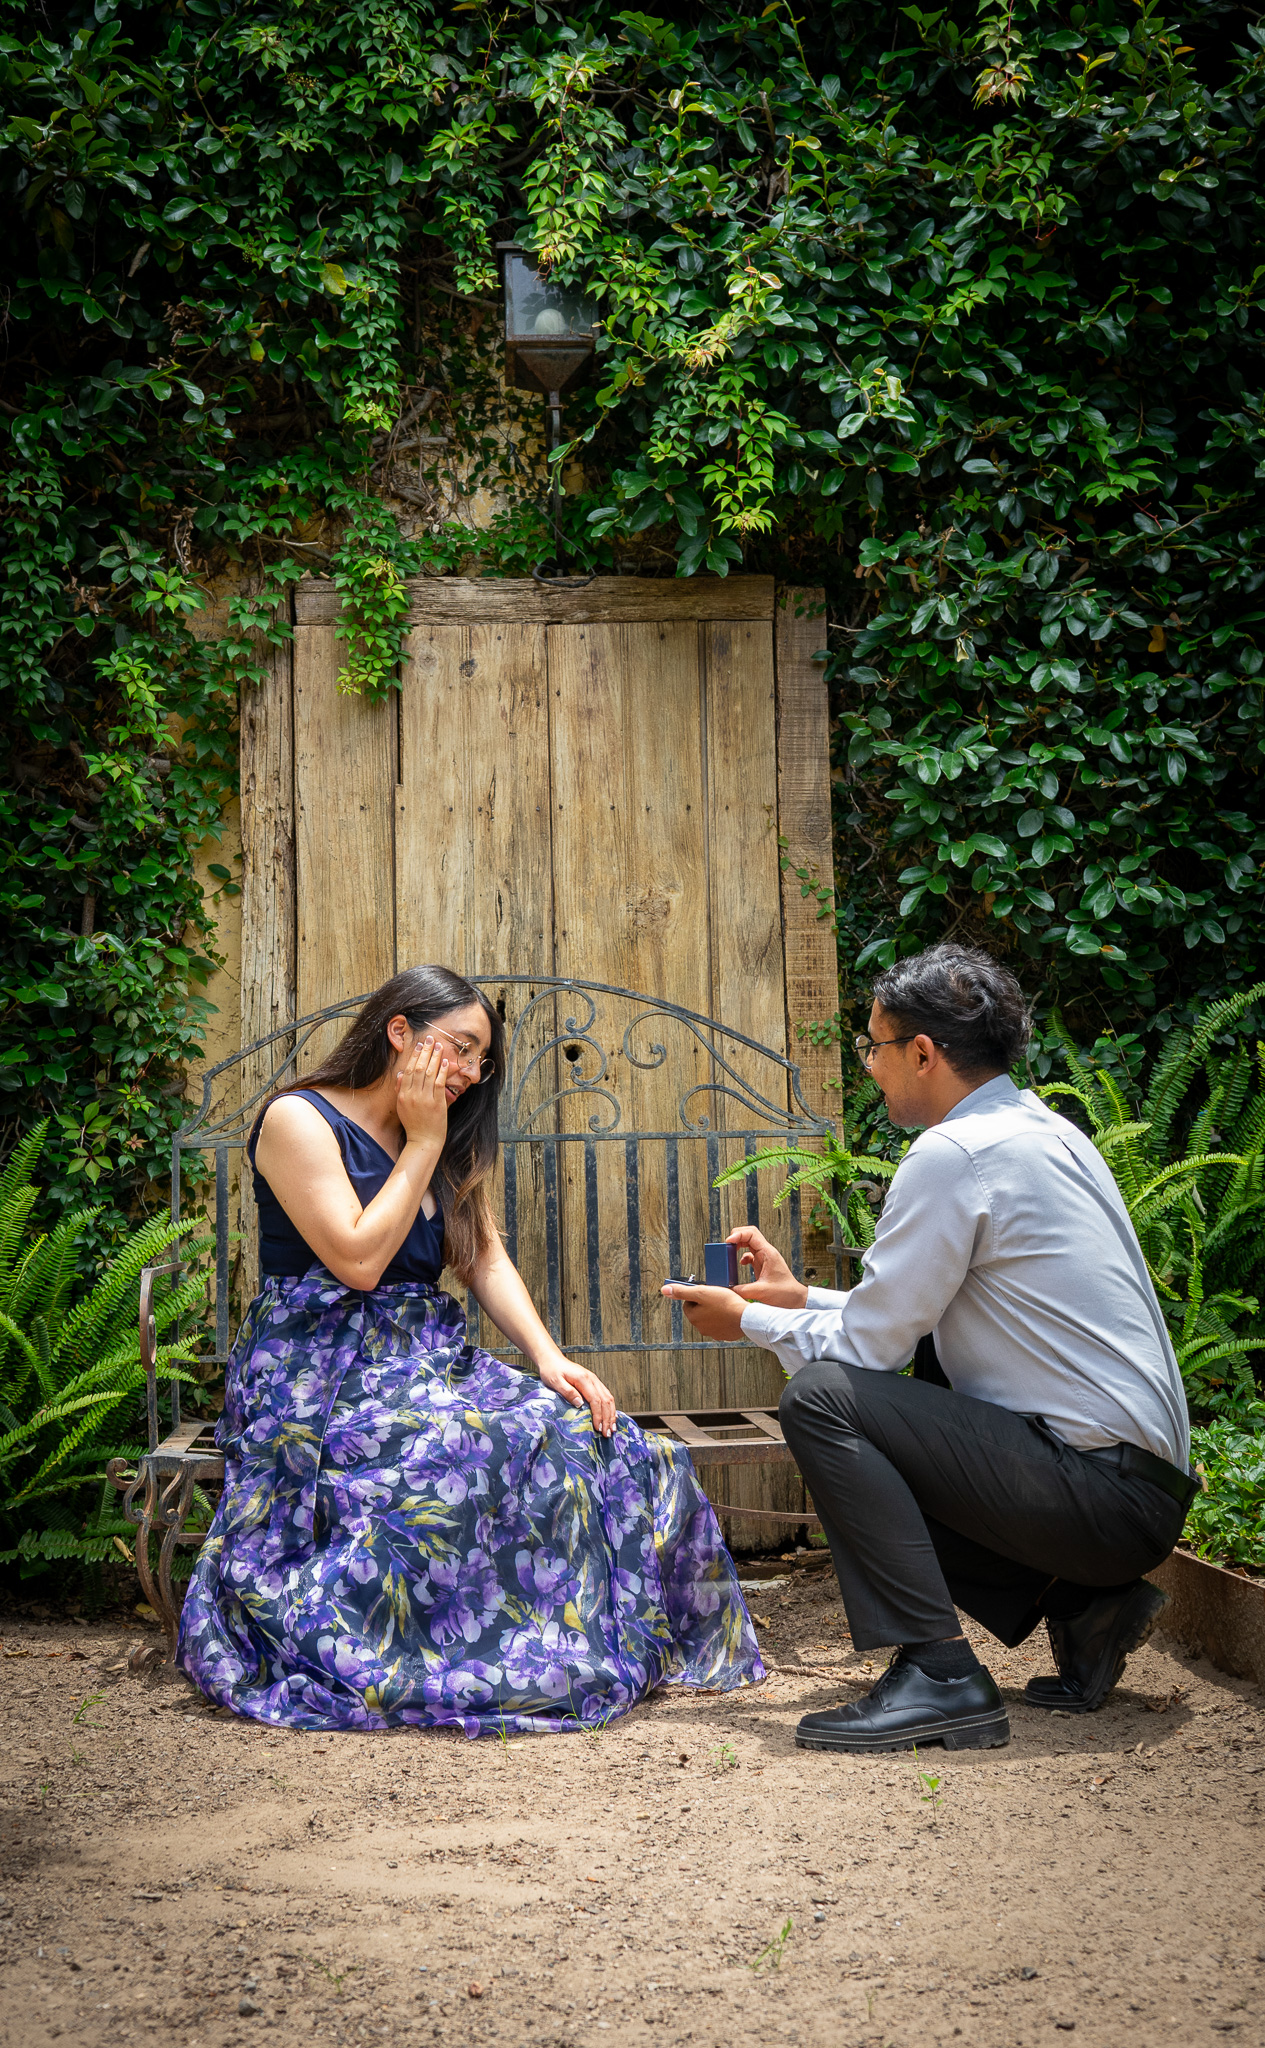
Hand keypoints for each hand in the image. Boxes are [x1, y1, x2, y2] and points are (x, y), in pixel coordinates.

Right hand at [395, 1034, 448, 1149]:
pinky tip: (445, 1061)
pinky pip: (439, 1083)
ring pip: (429, 1073)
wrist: (424, 1140)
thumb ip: (401, 1090)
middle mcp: (413, 1095)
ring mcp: (425, 1099)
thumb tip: (401, 1074)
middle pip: (418, 1068)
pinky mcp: (437, 1103)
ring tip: (438, 1045)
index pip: (408, 1070)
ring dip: (434, 1057)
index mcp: (403, 1095)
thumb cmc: (414, 1124)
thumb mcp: (402, 1106)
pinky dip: (442, 1071)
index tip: (420, 1045)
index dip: (414, 1056)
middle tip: (430, 1039)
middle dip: (425, 1051)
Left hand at [537, 1356, 617, 1437]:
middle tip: (607, 1433)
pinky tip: (610, 1416)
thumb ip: (568, 1392)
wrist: (552, 1360)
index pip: (596, 1400)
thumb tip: (580, 1404)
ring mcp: (594, 1381)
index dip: (598, 1415)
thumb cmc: (551, 1370)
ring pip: (609, 1398)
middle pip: (606, 1400)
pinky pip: (606, 1396)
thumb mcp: (555, 1381)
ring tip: (611, 1428)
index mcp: (584, 1379)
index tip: (598, 1428)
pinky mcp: (593, 1383)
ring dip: (611, 1414)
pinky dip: (610, 1408)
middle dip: (608, 1418)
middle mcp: (592, 1379)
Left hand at [660, 1281, 746, 1341]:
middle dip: (706, 1304)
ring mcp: (713, 1333)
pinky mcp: (724, 1335)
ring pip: (710, 1318)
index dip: (697, 1295)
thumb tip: (664, 1290)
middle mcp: (701, 1328)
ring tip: (725, 1305)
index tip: (707, 1292)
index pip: (688, 1303)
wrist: (746, 1318)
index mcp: (693, 1317)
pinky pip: (721, 1325)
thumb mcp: (702, 1292)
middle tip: (717, 1297)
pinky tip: (730, 1313)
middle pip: (699, 1311)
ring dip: (715, 1311)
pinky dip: (724, 1319)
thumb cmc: (725, 1303)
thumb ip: (682, 1291)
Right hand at [727, 1227, 808, 1309]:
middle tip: (726, 1245)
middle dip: (736, 1236)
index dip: (738, 1234)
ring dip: (738, 1245)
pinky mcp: (762, 1265)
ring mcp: (764, 1258)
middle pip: (749, 1234)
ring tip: (729, 1253)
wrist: (796, 1299)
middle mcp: (766, 1252)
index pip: (751, 1234)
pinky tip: (739, 1264)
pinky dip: (742, 1256)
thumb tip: (726, 1290)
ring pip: (749, 1243)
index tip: (728, 1242)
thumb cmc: (784, 1294)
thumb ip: (742, 1290)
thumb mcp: (761, 1292)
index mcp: (767, 1253)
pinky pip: (750, 1254)